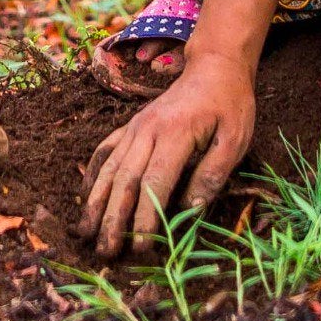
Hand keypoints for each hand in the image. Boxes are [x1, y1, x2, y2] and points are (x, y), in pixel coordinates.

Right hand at [81, 61, 256, 252]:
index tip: (141, 247)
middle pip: (125, 180)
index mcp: (176, 134)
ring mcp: (134, 128)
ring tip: (85, 233)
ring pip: (108, 169)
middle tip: (104, 252)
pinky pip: (104, 152)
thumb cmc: (230, 105)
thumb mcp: (236, 139)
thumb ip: (213, 174)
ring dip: (95, 203)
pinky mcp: (129, 127)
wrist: (214, 68)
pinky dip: (92, 175)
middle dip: (112, 219)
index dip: (145, 217)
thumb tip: (189, 210)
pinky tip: (84, 198)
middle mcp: (147, 130)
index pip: (155, 183)